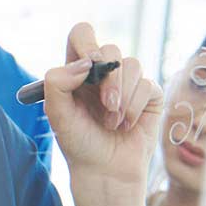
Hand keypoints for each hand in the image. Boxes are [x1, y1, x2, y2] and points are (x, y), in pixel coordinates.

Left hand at [44, 22, 163, 185]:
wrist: (105, 170)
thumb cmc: (78, 142)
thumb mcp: (57, 115)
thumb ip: (57, 83)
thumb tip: (85, 63)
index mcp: (76, 71)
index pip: (82, 34)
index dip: (86, 42)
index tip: (89, 67)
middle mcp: (102, 72)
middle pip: (110, 49)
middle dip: (109, 79)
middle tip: (105, 105)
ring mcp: (127, 82)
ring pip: (133, 65)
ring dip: (122, 97)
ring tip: (112, 122)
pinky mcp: (148, 95)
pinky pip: (148, 85)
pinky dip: (135, 107)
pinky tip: (126, 125)